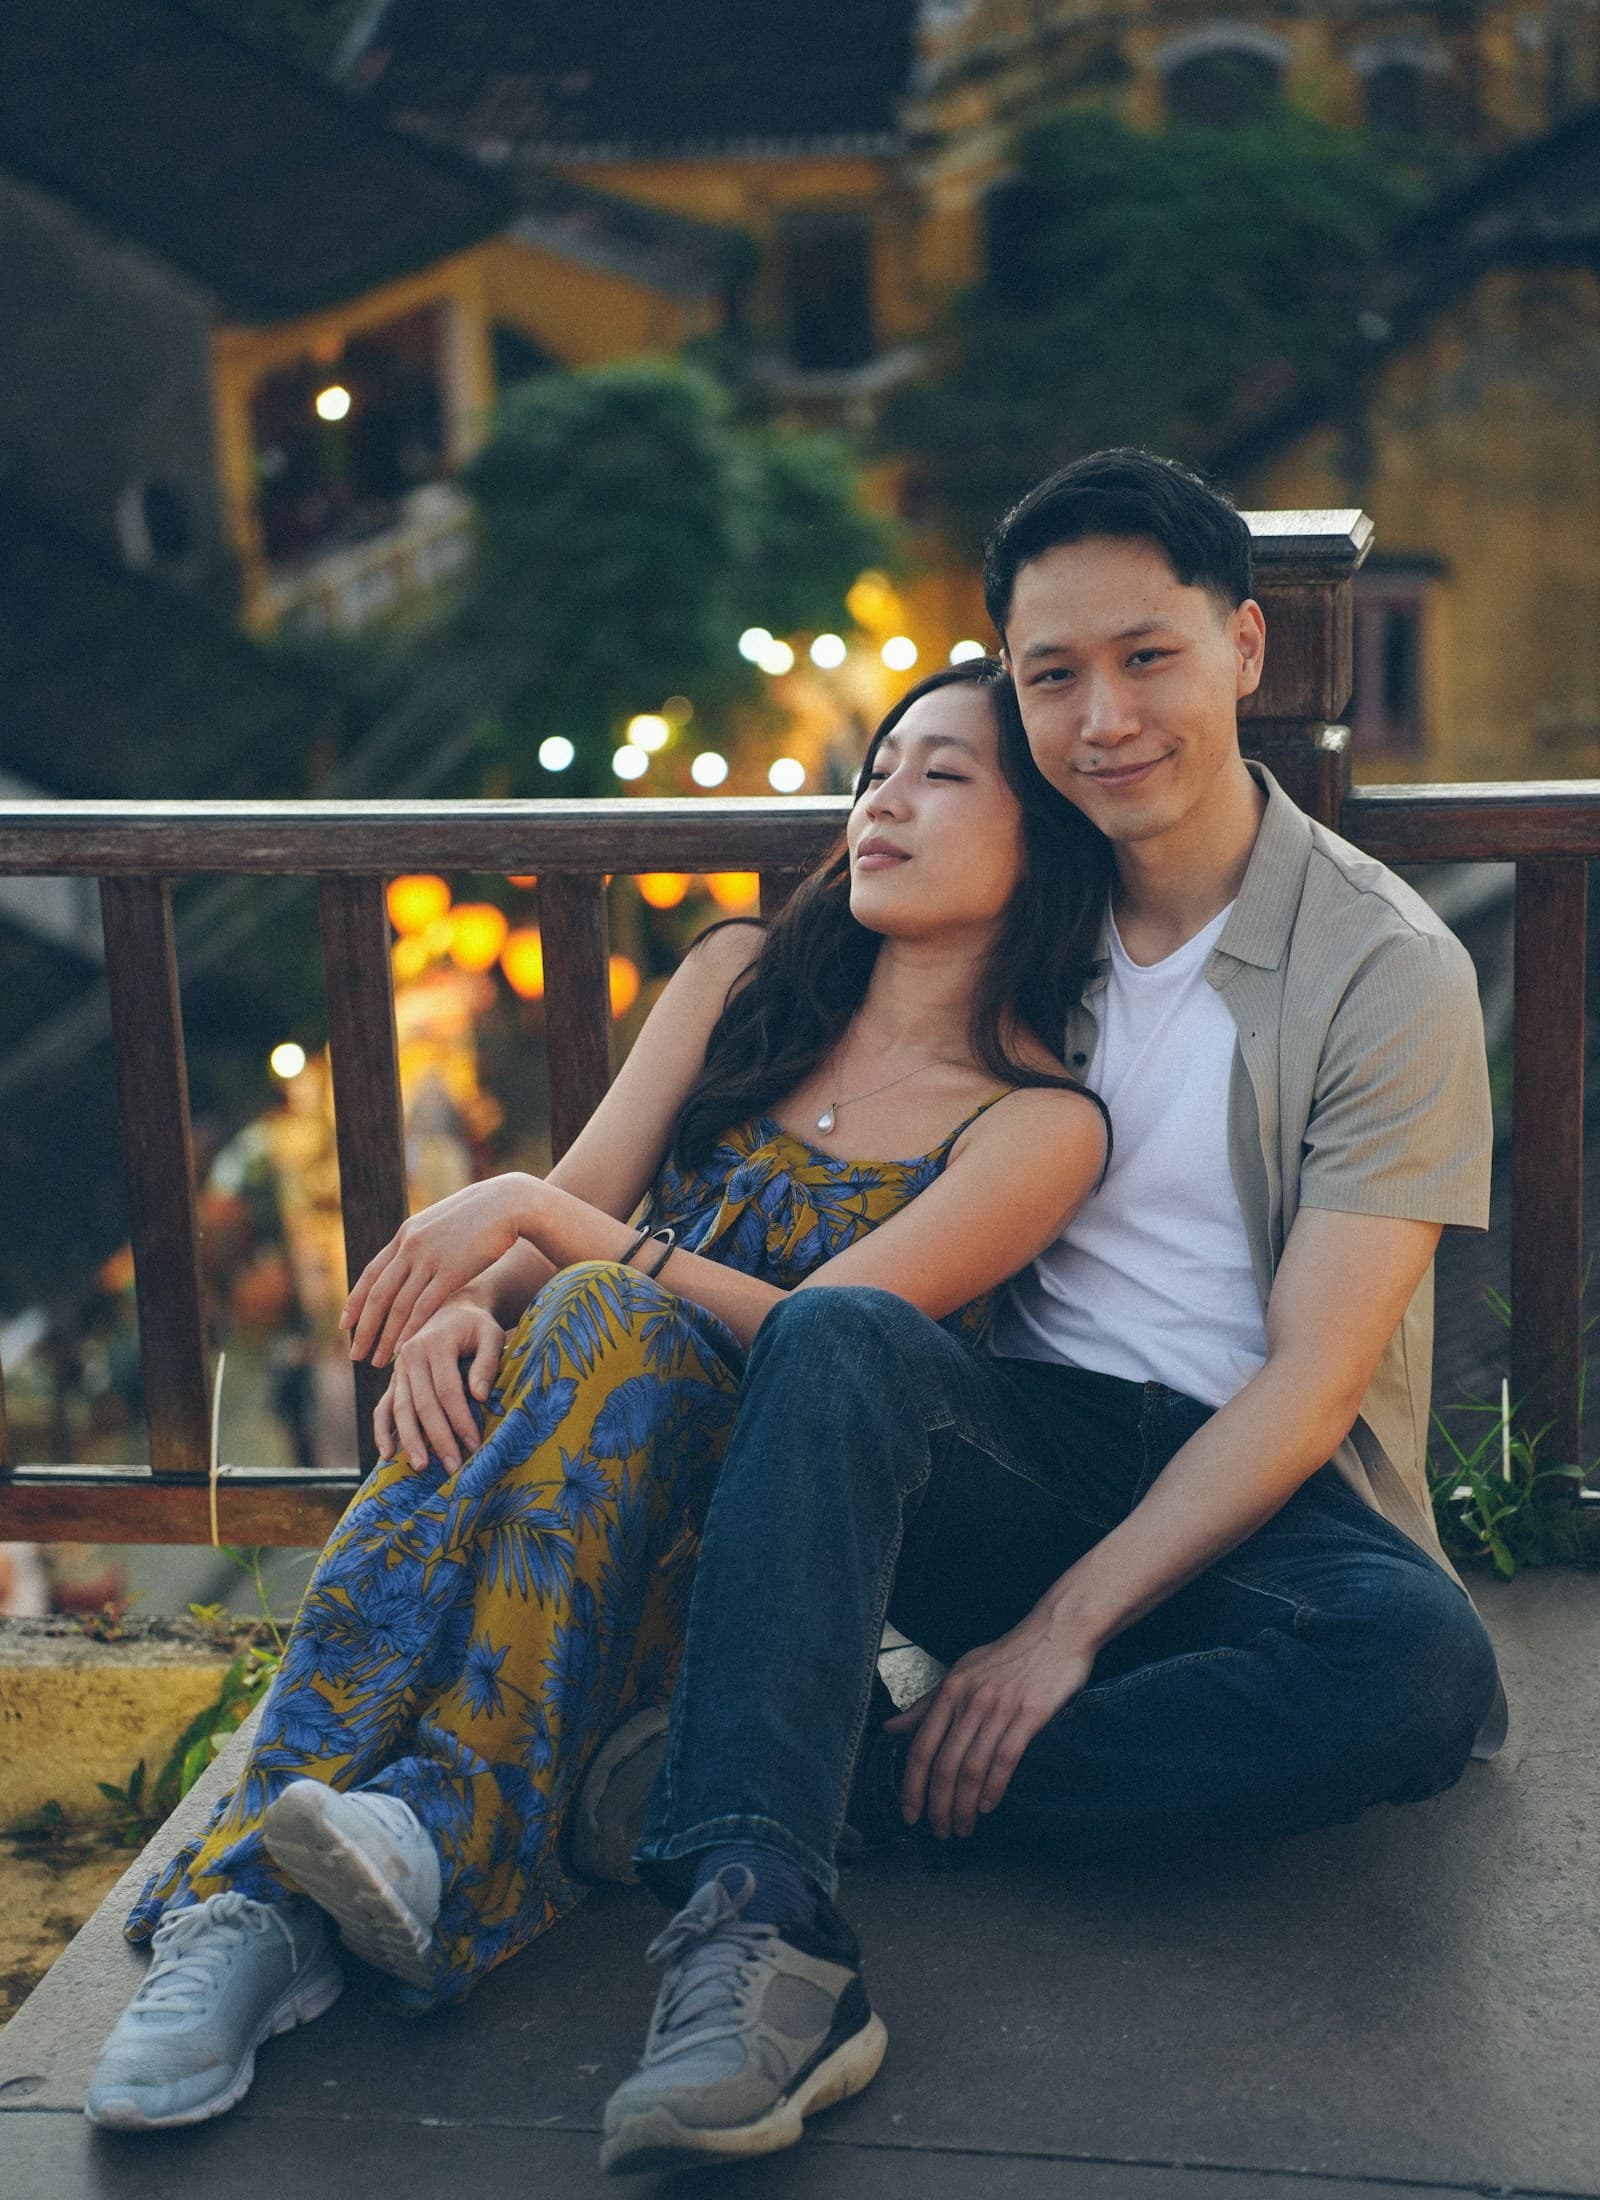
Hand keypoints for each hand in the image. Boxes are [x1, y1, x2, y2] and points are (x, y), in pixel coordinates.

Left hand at [342, 1175, 535, 1366]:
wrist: (508, 1202)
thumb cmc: (480, 1215)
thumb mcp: (441, 1223)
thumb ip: (424, 1241)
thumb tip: (413, 1258)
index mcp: (406, 1234)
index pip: (371, 1274)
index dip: (355, 1302)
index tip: (344, 1326)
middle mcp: (411, 1246)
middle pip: (378, 1294)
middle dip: (364, 1329)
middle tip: (355, 1355)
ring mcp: (430, 1257)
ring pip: (399, 1305)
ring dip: (386, 1337)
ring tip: (378, 1363)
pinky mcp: (452, 1270)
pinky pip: (425, 1306)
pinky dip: (411, 1330)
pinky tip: (405, 1349)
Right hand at [375, 1300, 505, 1471]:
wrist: (452, 1308)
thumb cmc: (477, 1327)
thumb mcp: (491, 1335)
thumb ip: (487, 1364)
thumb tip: (480, 1397)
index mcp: (435, 1342)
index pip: (448, 1390)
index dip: (460, 1419)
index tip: (474, 1444)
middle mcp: (411, 1355)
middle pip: (423, 1404)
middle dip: (438, 1438)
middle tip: (453, 1467)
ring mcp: (398, 1368)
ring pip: (400, 1409)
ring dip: (410, 1441)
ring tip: (423, 1467)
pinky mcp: (394, 1379)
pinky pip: (383, 1407)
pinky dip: (382, 1431)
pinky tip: (387, 1454)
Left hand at [886, 1601, 1096, 1839]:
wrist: (1057, 1631)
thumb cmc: (1009, 1655)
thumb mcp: (962, 1672)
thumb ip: (927, 1703)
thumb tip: (890, 1729)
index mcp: (949, 1690)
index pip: (921, 1747)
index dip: (912, 1786)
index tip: (910, 1814)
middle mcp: (969, 1699)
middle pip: (944, 1764)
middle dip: (938, 1805)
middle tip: (939, 1831)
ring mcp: (998, 1707)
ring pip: (971, 1767)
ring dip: (964, 1804)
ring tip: (963, 1827)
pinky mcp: (1029, 1713)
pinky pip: (1005, 1758)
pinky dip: (994, 1787)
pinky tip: (988, 1806)